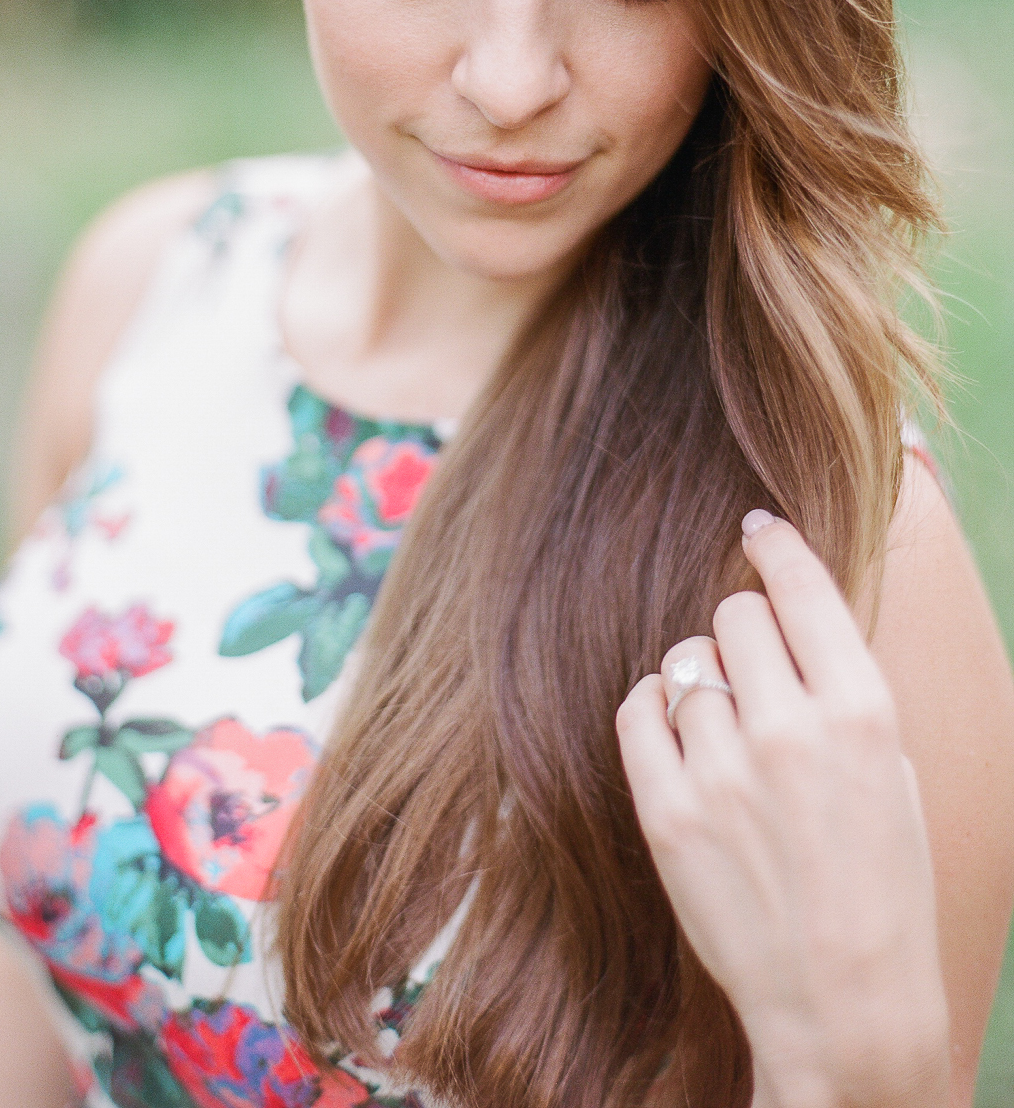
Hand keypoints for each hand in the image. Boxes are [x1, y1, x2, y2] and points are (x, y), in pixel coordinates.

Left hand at [616, 512, 949, 1107]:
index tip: (758, 529)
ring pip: (684, 661)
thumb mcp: (892, 770)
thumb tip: (786, 615)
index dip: (776, 547)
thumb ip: (839, 690)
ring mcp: (723, 772)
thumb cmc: (879, 881)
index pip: (802, 589)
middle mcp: (790, 730)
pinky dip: (654, 711)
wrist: (844, 1000)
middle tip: (754, 672)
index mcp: (863, 713)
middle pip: (733, 614)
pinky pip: (638, 710)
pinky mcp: (668, 812)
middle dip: (742, 632)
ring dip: (701, 679)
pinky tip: (680, 738)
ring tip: (724, 729)